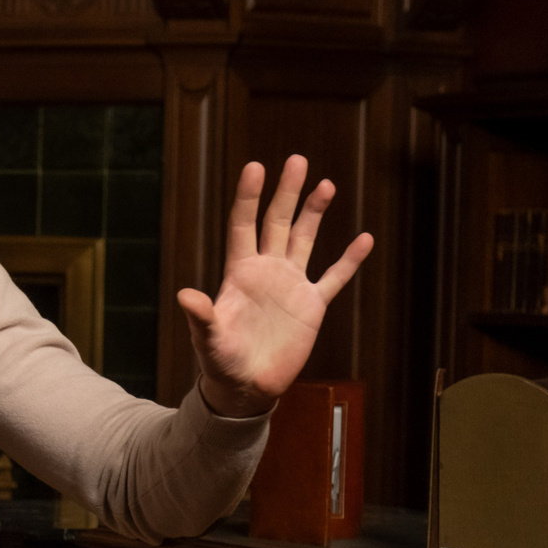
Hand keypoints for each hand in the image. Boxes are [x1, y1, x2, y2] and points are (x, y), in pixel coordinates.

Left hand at [178, 155, 372, 417]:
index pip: (243, 225)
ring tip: (326, 184)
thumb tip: (184, 295)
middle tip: (297, 160)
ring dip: (315, 213)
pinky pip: (333, 277)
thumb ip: (201, 316)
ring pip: (305, 240)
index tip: (256, 166)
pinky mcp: (311, 306)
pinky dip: (348, 260)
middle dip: (287, 192)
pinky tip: (364, 238)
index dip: (248, 196)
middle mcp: (266, 271)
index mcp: (239, 272)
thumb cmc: (220, 362)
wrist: (245, 387)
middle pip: (277, 222)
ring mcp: (290, 286)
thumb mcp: (208, 337)